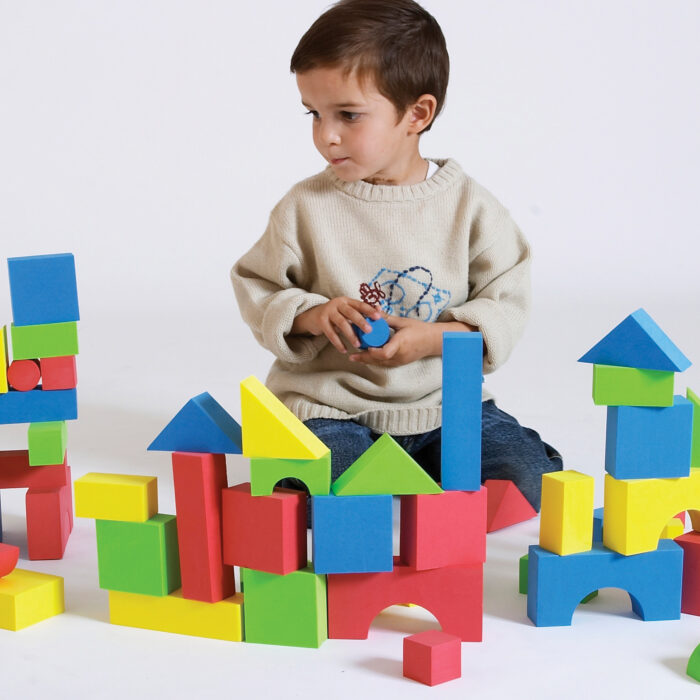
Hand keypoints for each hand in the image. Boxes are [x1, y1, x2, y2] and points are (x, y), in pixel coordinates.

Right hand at [291, 297, 381, 353]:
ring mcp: (328, 311)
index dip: (370, 310)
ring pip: (342, 323)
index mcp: (347, 301)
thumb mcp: (346, 312)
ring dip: (350, 335)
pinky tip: (344, 350)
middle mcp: (337, 304)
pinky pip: (331, 333)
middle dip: (361, 322)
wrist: (312, 316)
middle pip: (351, 313)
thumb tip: (380, 313)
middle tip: (369, 331)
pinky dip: (338, 343)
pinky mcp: (321, 321)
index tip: (379, 317)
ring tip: (357, 344)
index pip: (360, 304)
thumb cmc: (335, 315)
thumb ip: (360, 313)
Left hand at [349, 317, 475, 367]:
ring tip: (356, 357)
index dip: (373, 352)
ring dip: (368, 361)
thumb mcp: (403, 322)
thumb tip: (373, 310)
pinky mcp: (401, 363)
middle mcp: (399, 355)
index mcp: (400, 343)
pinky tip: (368, 357)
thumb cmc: (419, 329)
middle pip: (379, 361)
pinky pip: (385, 364)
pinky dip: (376, 361)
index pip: (385, 353)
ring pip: (381, 364)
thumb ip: (387, 319)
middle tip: (352, 356)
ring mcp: (400, 361)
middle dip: (364, 358)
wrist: (433, 340)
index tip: (365, 348)